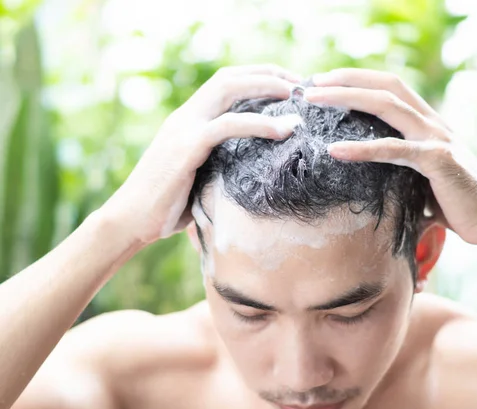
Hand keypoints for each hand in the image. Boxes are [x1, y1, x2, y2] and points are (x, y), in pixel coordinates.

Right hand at [102, 64, 303, 244]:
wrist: (130, 221)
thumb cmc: (168, 206)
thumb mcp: (200, 177)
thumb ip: (221, 164)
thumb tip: (256, 172)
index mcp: (189, 120)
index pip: (224, 83)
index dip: (257, 77)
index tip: (288, 84)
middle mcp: (185, 116)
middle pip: (229, 77)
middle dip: (267, 73)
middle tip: (300, 82)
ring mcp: (183, 129)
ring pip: (227, 90)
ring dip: (265, 86)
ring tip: (296, 94)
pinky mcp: (185, 147)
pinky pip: (226, 126)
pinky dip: (258, 123)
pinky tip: (283, 130)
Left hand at [304, 68, 476, 245]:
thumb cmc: (458, 203)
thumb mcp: (425, 178)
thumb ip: (403, 169)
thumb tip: (374, 181)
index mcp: (428, 124)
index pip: (391, 88)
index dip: (359, 80)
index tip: (326, 82)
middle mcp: (433, 123)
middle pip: (385, 87)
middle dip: (346, 79)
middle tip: (310, 83)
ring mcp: (436, 139)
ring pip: (387, 106)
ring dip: (346, 99)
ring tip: (313, 99)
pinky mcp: (438, 161)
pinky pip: (394, 150)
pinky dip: (361, 149)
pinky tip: (334, 150)